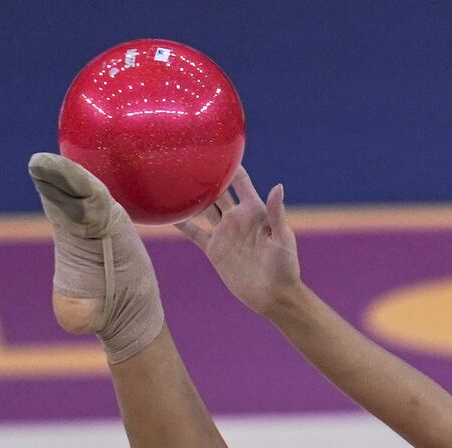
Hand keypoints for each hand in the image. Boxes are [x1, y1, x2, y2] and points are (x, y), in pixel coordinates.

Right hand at [175, 168, 300, 312]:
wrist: (273, 296)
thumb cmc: (285, 267)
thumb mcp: (283, 239)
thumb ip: (277, 213)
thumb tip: (278, 186)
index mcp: (255, 211)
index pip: (240, 181)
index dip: (229, 165)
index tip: (214, 147)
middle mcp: (237, 217)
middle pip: (216, 191)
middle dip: (204, 175)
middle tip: (184, 157)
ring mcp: (224, 232)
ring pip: (202, 208)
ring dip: (190, 195)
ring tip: (171, 178)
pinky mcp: (214, 249)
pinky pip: (194, 232)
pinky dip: (180, 222)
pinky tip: (166, 212)